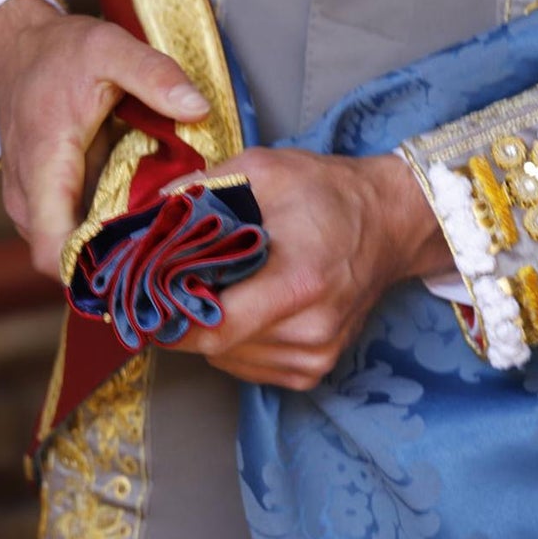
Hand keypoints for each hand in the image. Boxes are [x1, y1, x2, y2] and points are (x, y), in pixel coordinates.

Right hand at [0, 0, 209, 276]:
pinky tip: (141, 216)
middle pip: (70, 261)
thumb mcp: (110, 48)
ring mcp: (30, 205)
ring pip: (71, 251)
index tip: (149, 262)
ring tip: (163, 232)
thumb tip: (197, 108)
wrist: (16, 48)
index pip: (53, 253)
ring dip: (114, 247)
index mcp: (43, 168)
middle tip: (174, 246)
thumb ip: (154, 75)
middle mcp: (27, 198)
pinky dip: (104, 232)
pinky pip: (72, 233)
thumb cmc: (59, 53)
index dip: (97, 271)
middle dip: (119, 261)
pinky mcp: (40, 204)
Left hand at [173, 148, 453, 389]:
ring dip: (211, 329)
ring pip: (228, 359)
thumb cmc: (327, 194)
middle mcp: (311, 329)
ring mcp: (316, 354)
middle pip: (216, 345)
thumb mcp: (263, 170)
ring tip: (219, 288)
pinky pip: (250, 367)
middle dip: (186, 315)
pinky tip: (245, 307)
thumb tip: (148, 215)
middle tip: (173, 282)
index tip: (147, 297)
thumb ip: (201, 190)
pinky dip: (235, 342)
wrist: (390, 223)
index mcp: (299, 281)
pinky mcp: (316, 368)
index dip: (171, 319)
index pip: (216, 327)